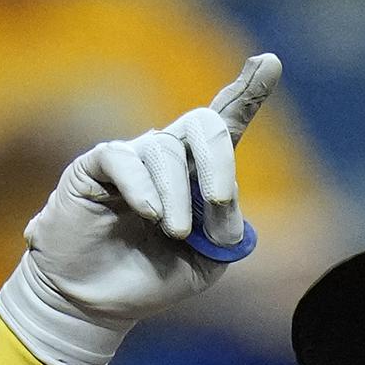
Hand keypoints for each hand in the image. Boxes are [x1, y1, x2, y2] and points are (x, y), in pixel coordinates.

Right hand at [0, 52, 279, 364]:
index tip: (270, 62)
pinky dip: (144, 188)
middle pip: (204, 126)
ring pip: (166, 151)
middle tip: (218, 205)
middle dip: (219, 163)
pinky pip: (125, 160)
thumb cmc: (150, 277)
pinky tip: (148, 214)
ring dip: (179, 197)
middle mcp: (168, 155)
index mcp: (199, 174)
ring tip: (175, 234)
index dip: (248, 92)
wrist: (94, 302)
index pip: (226, 123)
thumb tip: (227, 204)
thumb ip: (226, 234)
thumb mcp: (204, 264)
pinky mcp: (96, 166)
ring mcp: (132, 157)